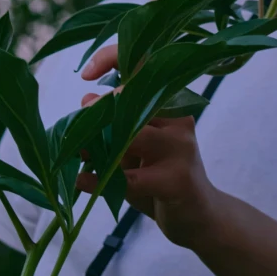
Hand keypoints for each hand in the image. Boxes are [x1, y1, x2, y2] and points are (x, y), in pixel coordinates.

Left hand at [77, 43, 217, 250]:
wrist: (199, 218)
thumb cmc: (162, 177)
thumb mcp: (134, 150)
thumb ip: (112, 128)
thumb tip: (83, 103)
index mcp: (171, 103)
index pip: (144, 64)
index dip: (112, 58)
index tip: (86, 74)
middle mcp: (179, 119)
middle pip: (130, 98)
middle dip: (95, 114)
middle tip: (77, 134)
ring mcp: (181, 149)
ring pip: (129, 135)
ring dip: (97, 147)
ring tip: (80, 156)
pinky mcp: (177, 181)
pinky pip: (128, 179)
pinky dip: (98, 181)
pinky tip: (82, 182)